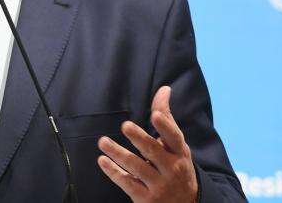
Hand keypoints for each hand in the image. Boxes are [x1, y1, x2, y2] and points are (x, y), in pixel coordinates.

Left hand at [97, 86, 198, 202]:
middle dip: (140, 138)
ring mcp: (159, 185)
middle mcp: (171, 169)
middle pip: (153, 151)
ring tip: (102, 141)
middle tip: (126, 126)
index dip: (165, 126)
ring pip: (136, 167)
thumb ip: (167, 118)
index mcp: (179, 153)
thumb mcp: (177, 145)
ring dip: (118, 153)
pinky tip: (102, 160)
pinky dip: (114, 172)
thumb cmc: (176, 166)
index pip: (174, 138)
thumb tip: (164, 89)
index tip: (155, 115)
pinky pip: (128, 183)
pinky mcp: (146, 198)